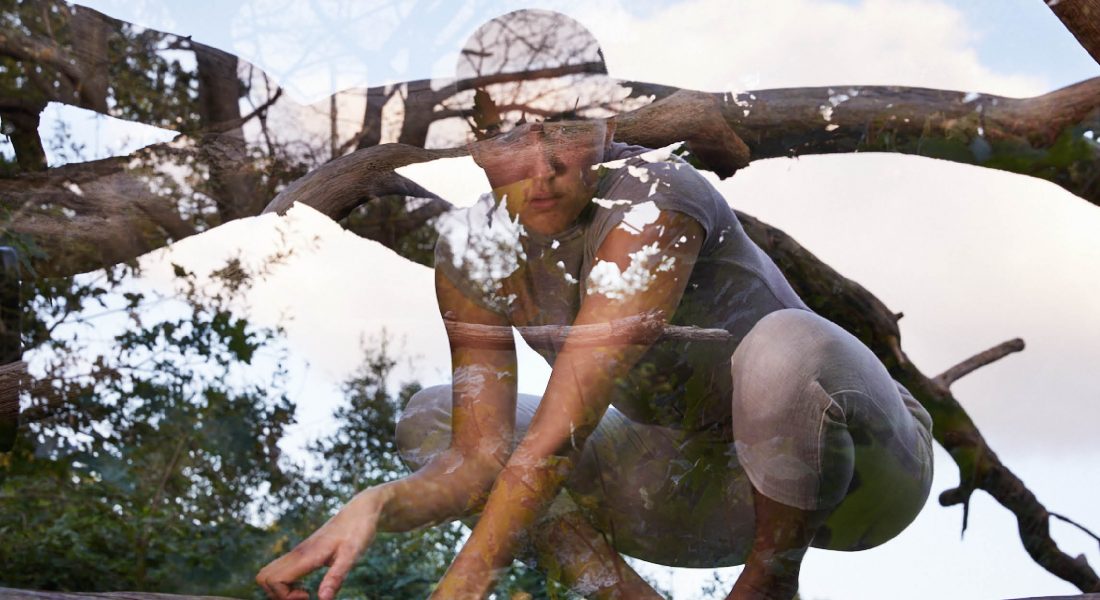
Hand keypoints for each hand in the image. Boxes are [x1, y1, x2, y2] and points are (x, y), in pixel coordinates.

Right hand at [257, 487, 388, 599]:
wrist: (361, 511)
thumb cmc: (358, 530)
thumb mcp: (352, 556)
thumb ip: (336, 577)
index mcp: (305, 555)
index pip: (274, 580)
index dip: (285, 596)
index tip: (308, 596)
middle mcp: (296, 553)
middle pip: (264, 577)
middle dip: (278, 594)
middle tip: (303, 597)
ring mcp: (297, 553)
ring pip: (269, 573)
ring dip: (280, 589)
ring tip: (304, 593)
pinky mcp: (302, 554)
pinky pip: (280, 570)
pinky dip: (286, 584)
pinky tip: (306, 586)